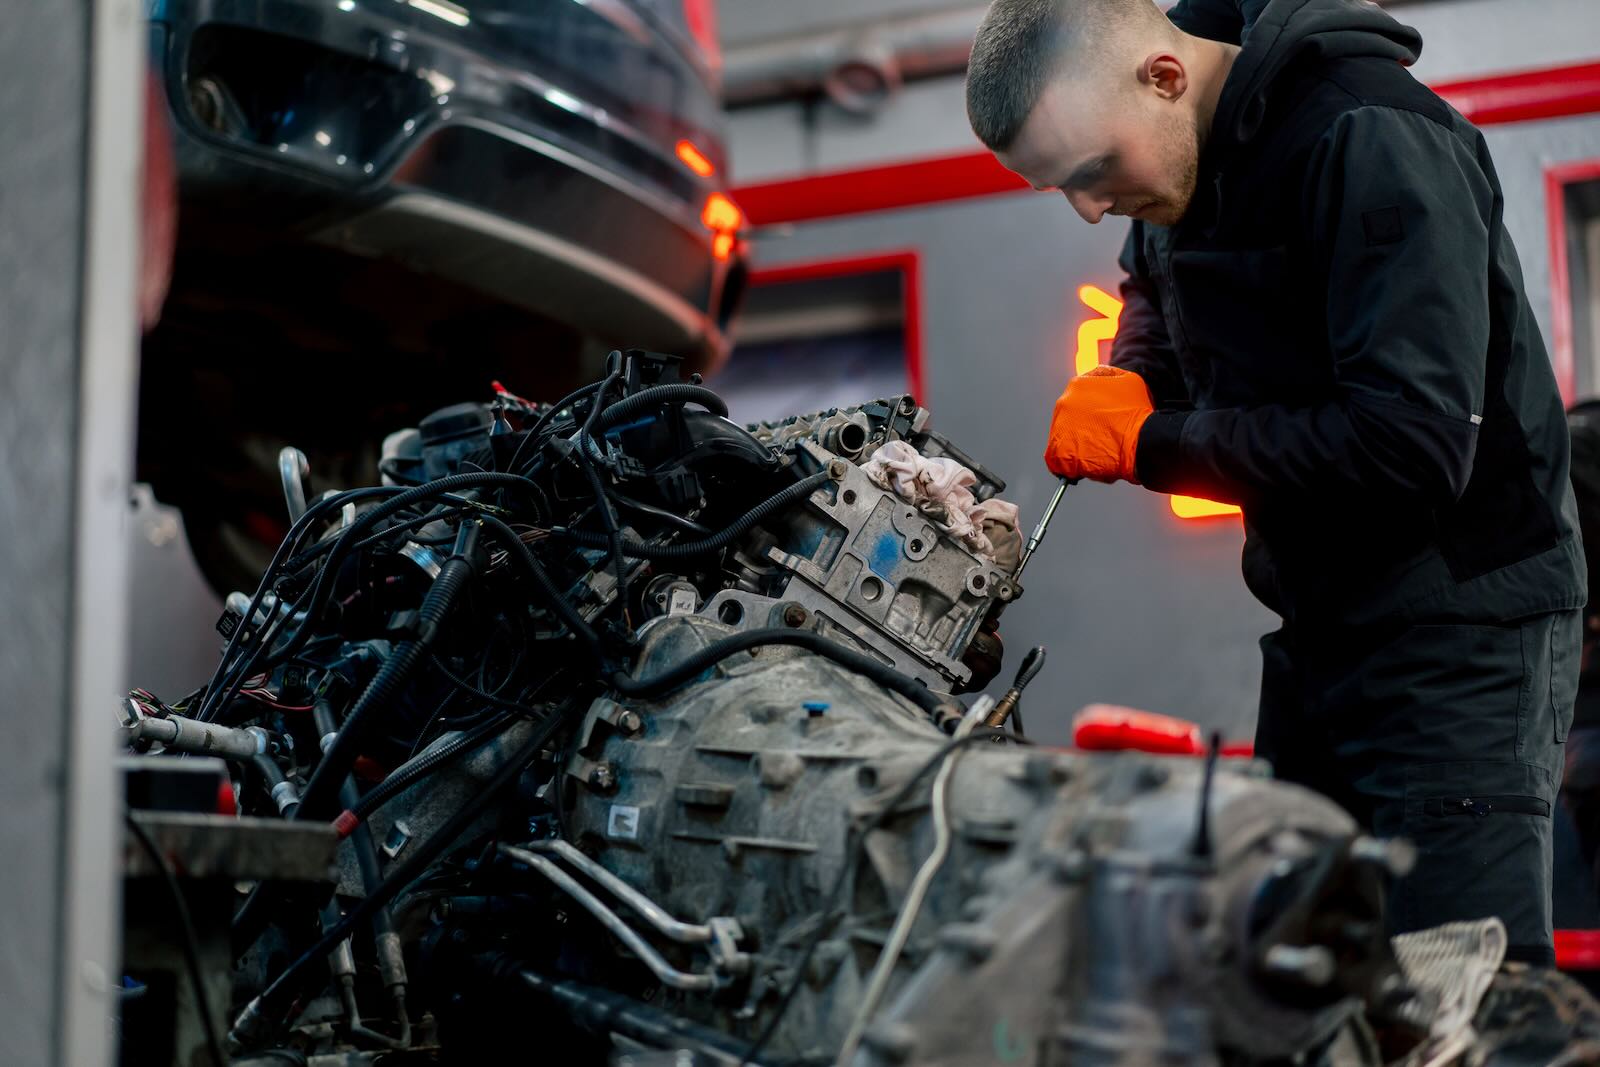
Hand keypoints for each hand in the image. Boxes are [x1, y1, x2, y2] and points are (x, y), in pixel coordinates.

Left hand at [1043, 366, 1153, 482]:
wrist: (1141, 440)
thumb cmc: (1137, 411)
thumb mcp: (1128, 379)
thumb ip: (1108, 375)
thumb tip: (1100, 376)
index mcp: (1077, 385)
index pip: (1078, 397)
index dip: (1091, 410)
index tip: (1101, 420)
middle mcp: (1064, 404)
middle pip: (1069, 417)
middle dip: (1083, 427)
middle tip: (1102, 437)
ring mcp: (1059, 428)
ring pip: (1064, 438)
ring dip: (1077, 445)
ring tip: (1098, 452)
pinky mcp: (1058, 452)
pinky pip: (1058, 459)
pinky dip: (1069, 464)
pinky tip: (1085, 465)